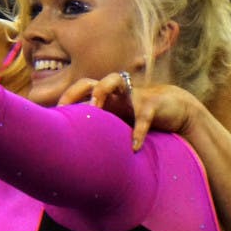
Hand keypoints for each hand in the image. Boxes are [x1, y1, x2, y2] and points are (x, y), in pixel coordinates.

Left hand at [59, 74, 199, 150]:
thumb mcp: (119, 123)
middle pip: (89, 81)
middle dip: (76, 92)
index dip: (66, 99)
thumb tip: (78, 151)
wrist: (175, 109)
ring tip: (95, 109)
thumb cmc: (139, 117)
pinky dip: (138, 132)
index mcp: (105, 98)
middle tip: (67, 110)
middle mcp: (115, 93)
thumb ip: (102, 129)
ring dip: (102, 91)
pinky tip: (134, 147)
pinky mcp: (152, 104)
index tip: (55, 115)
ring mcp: (133, 95)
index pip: (79, 91)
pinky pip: (143, 115)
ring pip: (114, 79)